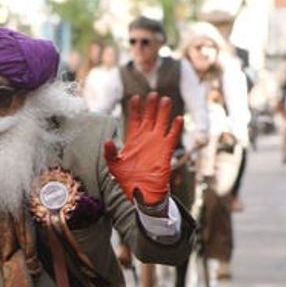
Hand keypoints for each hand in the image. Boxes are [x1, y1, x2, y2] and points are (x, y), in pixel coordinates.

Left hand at [103, 92, 184, 206]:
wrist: (141, 192)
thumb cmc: (127, 180)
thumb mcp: (114, 166)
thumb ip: (110, 153)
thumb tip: (107, 141)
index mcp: (133, 139)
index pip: (135, 119)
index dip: (136, 108)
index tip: (136, 97)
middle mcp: (146, 138)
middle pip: (150, 117)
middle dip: (151, 105)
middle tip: (153, 94)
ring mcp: (157, 143)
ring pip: (162, 123)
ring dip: (164, 112)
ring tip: (165, 100)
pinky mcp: (166, 151)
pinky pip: (172, 137)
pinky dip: (176, 128)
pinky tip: (178, 119)